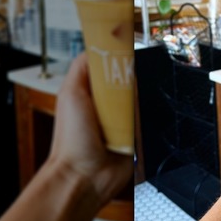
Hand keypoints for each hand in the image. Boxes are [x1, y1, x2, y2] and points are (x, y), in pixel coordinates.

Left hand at [47, 53, 132, 207]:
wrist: (85, 176)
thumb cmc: (71, 140)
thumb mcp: (70, 93)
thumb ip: (82, 66)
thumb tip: (99, 44)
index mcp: (91, 89)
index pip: (110, 62)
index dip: (120, 53)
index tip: (131, 43)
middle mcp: (108, 102)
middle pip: (131, 77)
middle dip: (133, 77)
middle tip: (129, 82)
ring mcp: (124, 118)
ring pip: (143, 96)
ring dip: (140, 100)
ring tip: (128, 110)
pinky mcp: (137, 133)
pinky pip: (150, 117)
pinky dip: (147, 118)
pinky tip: (137, 123)